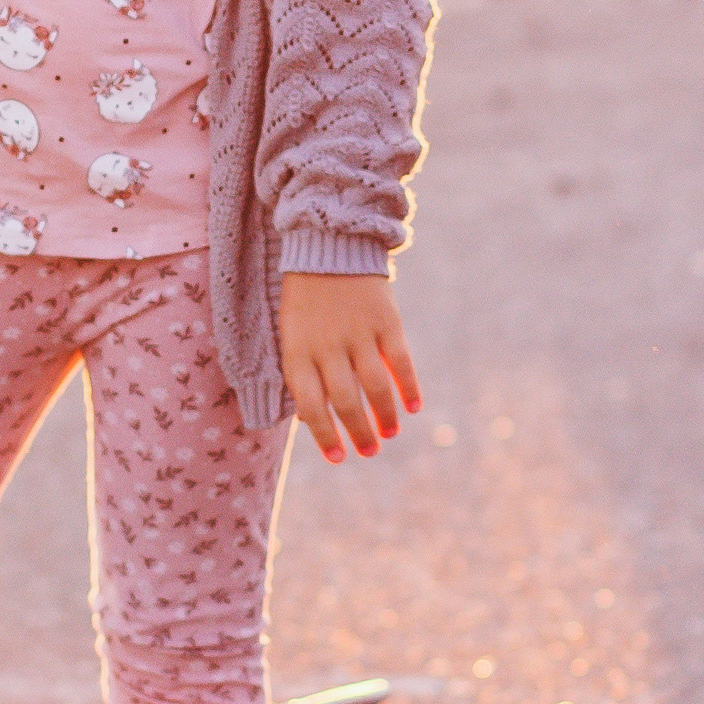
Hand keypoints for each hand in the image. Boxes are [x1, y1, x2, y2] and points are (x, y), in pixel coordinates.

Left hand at [280, 270, 418, 466]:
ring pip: (376, 386)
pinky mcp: (386, 320)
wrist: (327, 245)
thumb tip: (312, 420)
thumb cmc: (306, 300)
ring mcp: (358, 332)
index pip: (311, 406)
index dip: (325, 436)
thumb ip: (301, 373)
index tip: (338, 458)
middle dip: (359, 433)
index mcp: (298, 351)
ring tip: (390, 434)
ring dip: (385, 416)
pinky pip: (400, 361)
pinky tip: (413, 406)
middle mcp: (328, 345)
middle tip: (369, 452)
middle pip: (347, 401)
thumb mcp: (291, 334)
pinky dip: (409, 387)